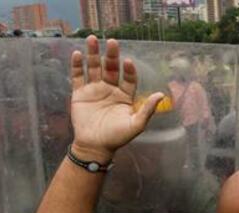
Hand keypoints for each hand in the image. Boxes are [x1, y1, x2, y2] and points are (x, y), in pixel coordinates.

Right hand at [70, 36, 163, 159]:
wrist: (95, 147)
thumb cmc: (117, 138)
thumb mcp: (136, 124)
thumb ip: (148, 109)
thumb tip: (161, 95)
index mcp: (124, 95)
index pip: (128, 78)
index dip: (129, 70)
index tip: (128, 62)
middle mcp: (110, 89)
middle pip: (111, 68)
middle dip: (111, 55)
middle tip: (112, 41)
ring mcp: (94, 90)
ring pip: (94, 67)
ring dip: (93, 53)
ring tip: (92, 39)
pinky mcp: (80, 93)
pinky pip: (78, 76)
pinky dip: (77, 65)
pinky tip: (78, 54)